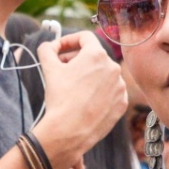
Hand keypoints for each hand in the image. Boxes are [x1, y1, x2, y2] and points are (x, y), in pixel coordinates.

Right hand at [34, 33, 126, 164]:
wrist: (69, 131)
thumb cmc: (60, 98)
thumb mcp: (49, 69)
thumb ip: (47, 50)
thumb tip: (49, 46)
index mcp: (97, 55)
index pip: (85, 37)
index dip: (69, 41)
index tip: (59, 50)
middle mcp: (113, 67)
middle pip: (93, 56)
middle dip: (76, 60)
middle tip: (61, 69)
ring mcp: (120, 87)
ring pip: (103, 74)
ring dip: (88, 76)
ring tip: (73, 88)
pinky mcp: (122, 103)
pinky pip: (110, 91)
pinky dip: (98, 92)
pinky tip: (85, 101)